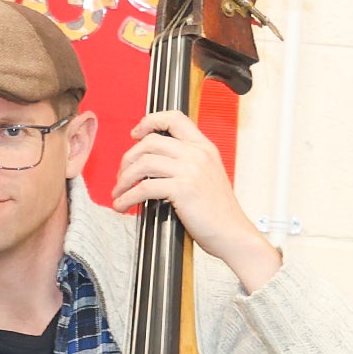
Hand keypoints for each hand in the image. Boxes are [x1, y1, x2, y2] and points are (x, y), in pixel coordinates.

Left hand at [112, 110, 281, 293]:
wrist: (233, 234)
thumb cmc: (220, 214)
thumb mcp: (209, 177)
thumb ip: (189, 164)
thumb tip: (156, 163)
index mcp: (205, 148)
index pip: (174, 119)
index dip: (150, 121)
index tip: (136, 133)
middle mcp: (197, 154)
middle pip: (150, 142)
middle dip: (128, 158)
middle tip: (122, 174)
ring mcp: (190, 170)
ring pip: (143, 163)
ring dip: (124, 178)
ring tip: (119, 192)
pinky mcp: (182, 189)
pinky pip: (145, 187)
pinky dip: (128, 197)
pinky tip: (123, 205)